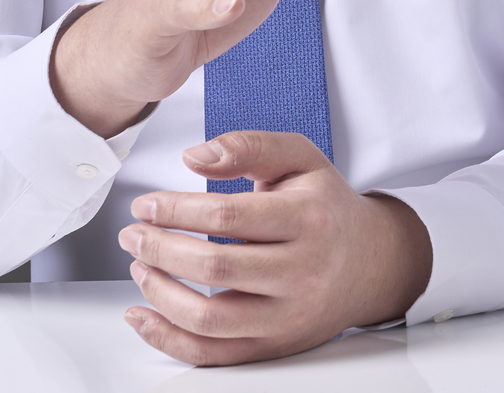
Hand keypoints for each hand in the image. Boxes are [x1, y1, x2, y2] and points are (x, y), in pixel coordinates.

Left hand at [117, 131, 433, 365]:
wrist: (370, 261)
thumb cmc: (325, 203)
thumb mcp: (298, 157)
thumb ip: (247, 146)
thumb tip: (193, 157)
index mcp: (308, 218)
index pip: (228, 216)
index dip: (177, 210)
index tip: (145, 204)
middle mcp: (302, 271)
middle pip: (216, 267)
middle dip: (160, 249)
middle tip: (132, 234)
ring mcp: (290, 315)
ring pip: (212, 319)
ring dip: (162, 294)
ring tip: (139, 268)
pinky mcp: (277, 345)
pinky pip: (216, 356)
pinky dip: (171, 340)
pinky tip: (144, 316)